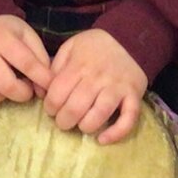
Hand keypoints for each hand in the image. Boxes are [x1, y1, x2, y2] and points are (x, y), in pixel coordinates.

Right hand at [0, 14, 51, 108]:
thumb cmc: (7, 34)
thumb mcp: (27, 36)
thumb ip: (40, 60)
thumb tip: (43, 90)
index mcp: (3, 38)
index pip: (27, 64)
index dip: (42, 79)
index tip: (50, 87)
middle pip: (6, 85)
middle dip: (22, 93)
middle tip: (26, 88)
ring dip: (2, 96)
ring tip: (6, 85)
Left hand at [44, 29, 147, 144]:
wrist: (129, 38)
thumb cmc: (94, 46)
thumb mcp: (70, 47)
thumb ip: (55, 67)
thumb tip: (42, 92)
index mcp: (79, 66)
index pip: (58, 93)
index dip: (50, 106)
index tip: (51, 109)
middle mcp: (98, 78)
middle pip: (76, 107)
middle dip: (64, 121)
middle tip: (64, 120)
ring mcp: (117, 87)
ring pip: (99, 114)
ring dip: (85, 126)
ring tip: (81, 125)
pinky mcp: (134, 96)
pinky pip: (128, 118)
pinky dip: (116, 133)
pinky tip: (103, 140)